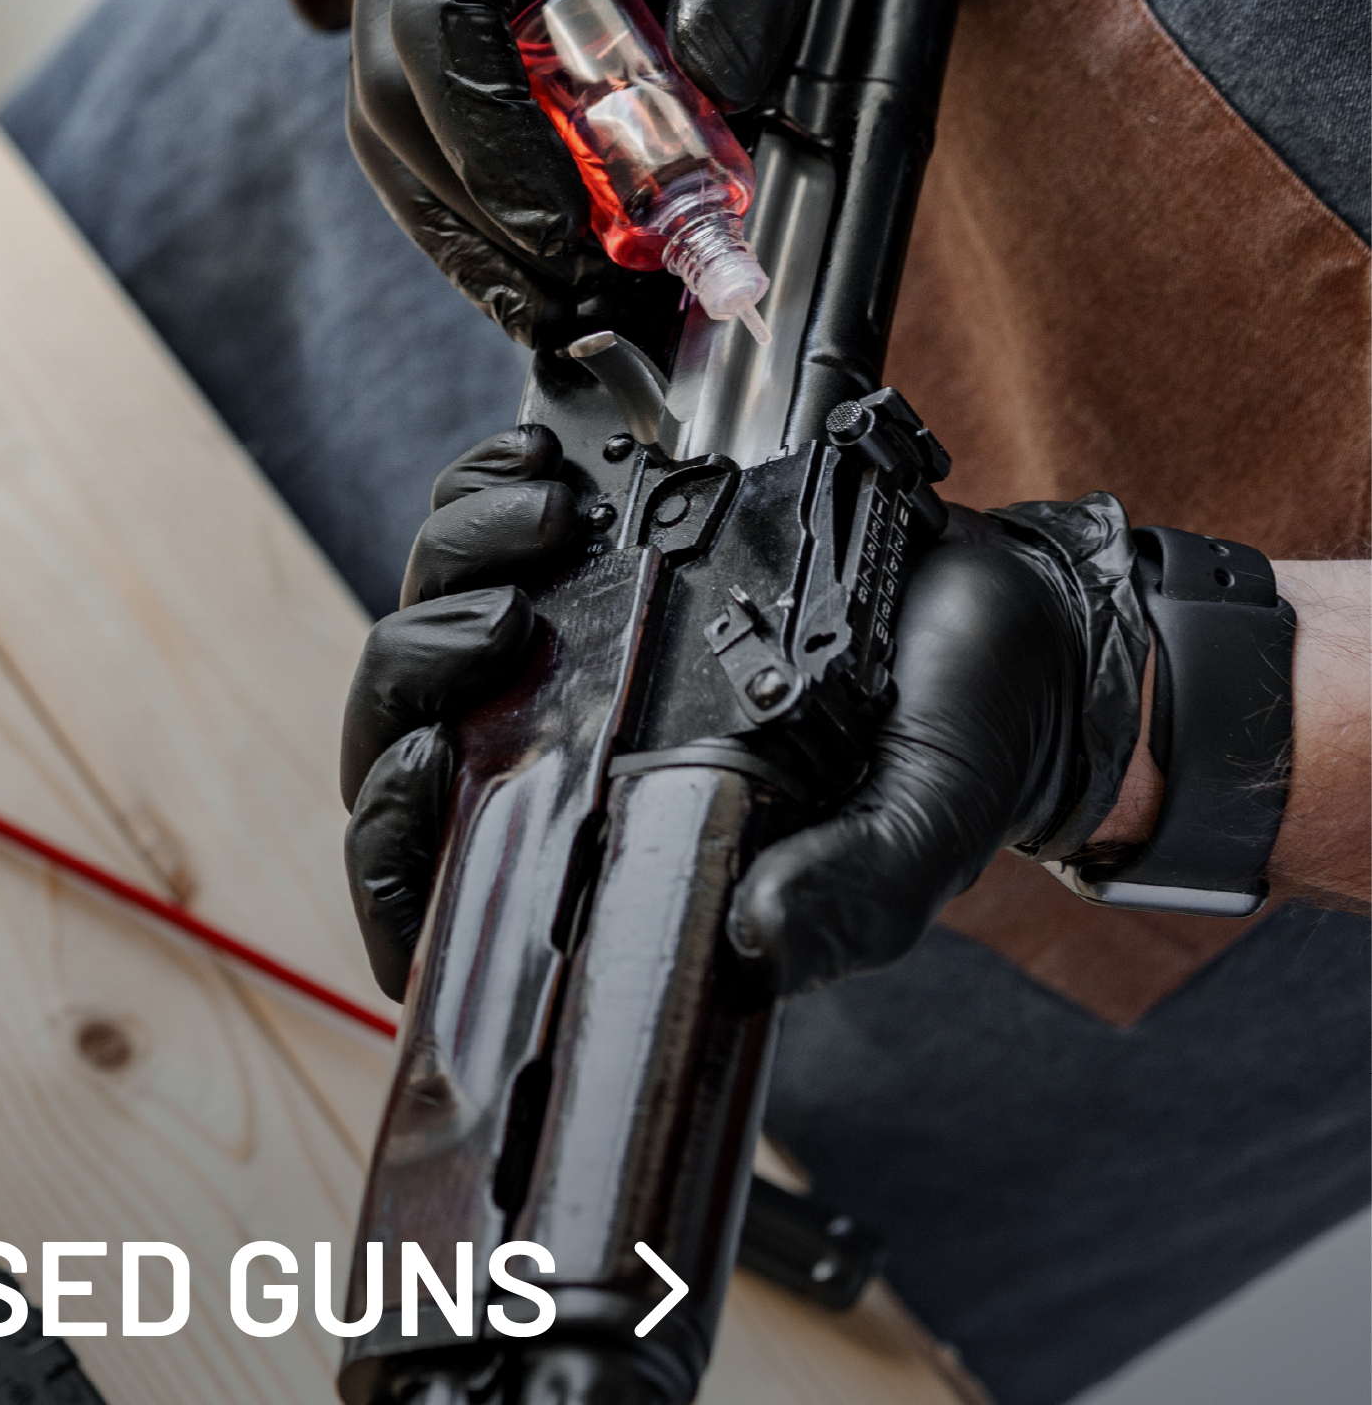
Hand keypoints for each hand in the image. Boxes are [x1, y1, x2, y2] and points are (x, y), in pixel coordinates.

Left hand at [340, 432, 1146, 1000]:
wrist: (1009, 610)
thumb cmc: (963, 733)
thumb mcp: (922, 823)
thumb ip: (856, 890)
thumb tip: (756, 936)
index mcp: (631, 852)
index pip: (453, 891)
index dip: (396, 851)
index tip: (425, 767)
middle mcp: (581, 762)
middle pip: (405, 739)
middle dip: (414, 677)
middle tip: (501, 622)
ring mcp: (579, 663)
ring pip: (428, 628)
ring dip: (451, 565)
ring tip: (548, 522)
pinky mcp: (603, 571)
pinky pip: (486, 533)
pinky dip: (481, 493)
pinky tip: (534, 468)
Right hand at [348, 0, 847, 345]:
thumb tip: (717, 93)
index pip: (435, 18)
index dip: (490, 144)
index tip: (561, 232)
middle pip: (384, 91)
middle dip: (472, 216)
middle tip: (569, 297)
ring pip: (383, 121)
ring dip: (461, 231)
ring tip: (548, 305)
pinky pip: (414, 115)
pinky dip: (468, 199)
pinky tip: (527, 257)